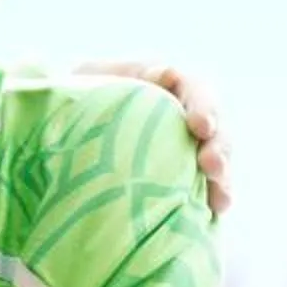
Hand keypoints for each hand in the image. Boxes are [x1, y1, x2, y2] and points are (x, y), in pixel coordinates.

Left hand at [77, 60, 232, 217]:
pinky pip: (204, 189)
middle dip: (218, 147)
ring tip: (220, 200)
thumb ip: (125, 74)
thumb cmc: (79, 95)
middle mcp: (184, 115)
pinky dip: (212, 199)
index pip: (195, 89)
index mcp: (167, 84)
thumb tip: (166, 72)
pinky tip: (214, 213)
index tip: (200, 127)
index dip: (202, 107)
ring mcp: (186, 148)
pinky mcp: (183, 177)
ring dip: (221, 179)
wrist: (65, 127)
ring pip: (216, 161)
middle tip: (210, 166)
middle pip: (214, 129)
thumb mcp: (92, 77)